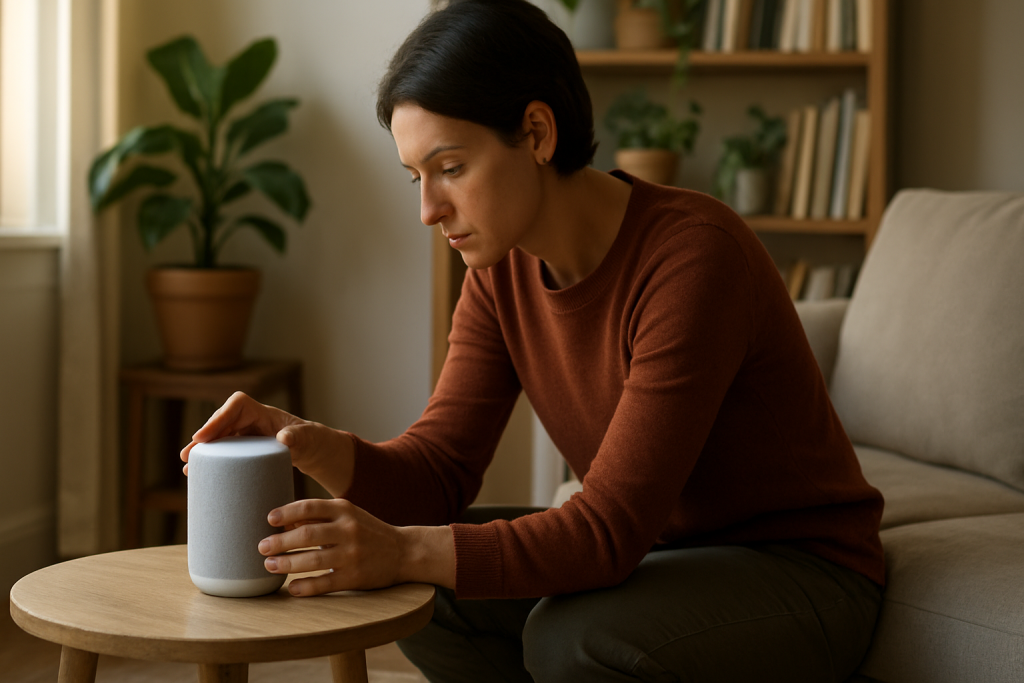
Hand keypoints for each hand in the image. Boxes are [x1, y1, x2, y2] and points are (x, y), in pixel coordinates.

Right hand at [180, 391, 354, 496]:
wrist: (311, 449)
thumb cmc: (310, 440)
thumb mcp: (307, 438)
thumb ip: (298, 436)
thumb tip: (284, 438)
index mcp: (263, 413)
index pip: (237, 405)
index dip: (218, 417)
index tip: (203, 436)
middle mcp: (250, 420)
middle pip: (221, 422)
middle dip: (204, 436)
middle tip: (188, 455)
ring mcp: (246, 434)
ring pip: (219, 437)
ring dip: (203, 451)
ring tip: (188, 467)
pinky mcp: (244, 449)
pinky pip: (224, 451)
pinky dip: (212, 460)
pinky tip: (199, 474)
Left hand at [259, 498, 455, 595]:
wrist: (403, 551)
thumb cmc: (367, 530)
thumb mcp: (347, 515)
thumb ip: (319, 516)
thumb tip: (282, 522)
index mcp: (345, 509)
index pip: (309, 507)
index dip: (286, 513)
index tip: (269, 519)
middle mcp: (349, 529)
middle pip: (307, 534)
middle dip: (280, 542)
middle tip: (262, 547)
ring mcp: (352, 554)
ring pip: (313, 560)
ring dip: (287, 564)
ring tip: (270, 566)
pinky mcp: (355, 577)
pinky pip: (325, 583)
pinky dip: (305, 587)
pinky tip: (292, 588)